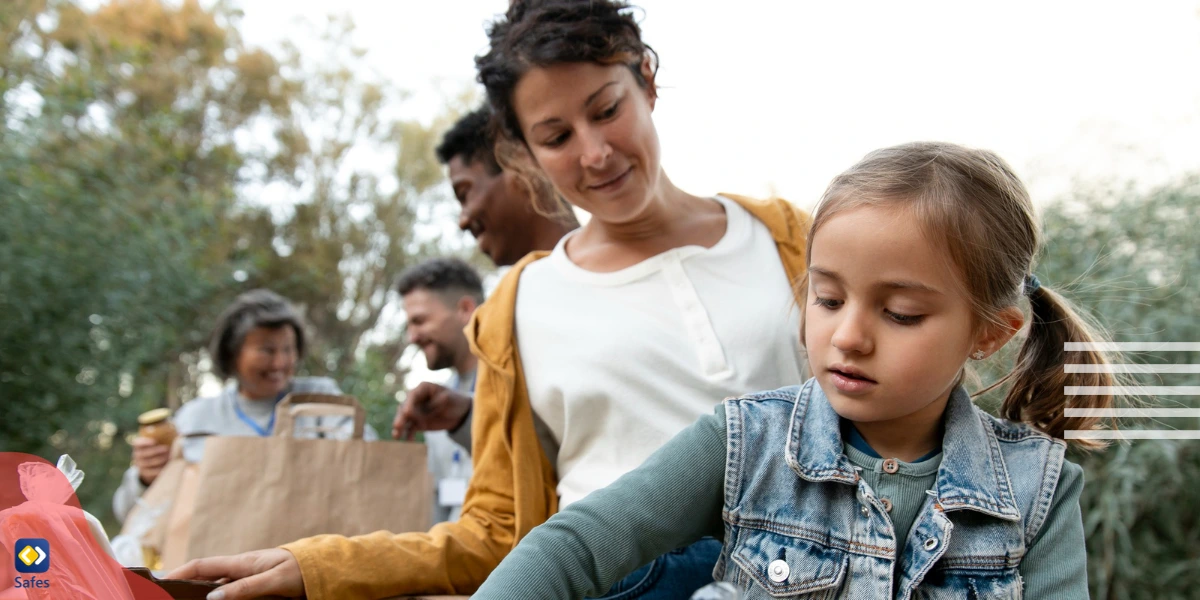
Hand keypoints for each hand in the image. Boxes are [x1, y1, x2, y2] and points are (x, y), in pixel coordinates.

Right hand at [131, 436, 170, 484]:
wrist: (154, 464)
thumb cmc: (160, 448)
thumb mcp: (161, 442)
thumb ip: (168, 437)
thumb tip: (181, 434)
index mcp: (139, 445)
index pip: (137, 443)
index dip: (144, 442)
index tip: (154, 441)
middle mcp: (137, 455)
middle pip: (143, 453)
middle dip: (155, 451)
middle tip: (166, 448)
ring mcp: (140, 464)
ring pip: (147, 463)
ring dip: (159, 460)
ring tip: (169, 457)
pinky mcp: (144, 473)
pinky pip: (151, 472)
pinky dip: (159, 469)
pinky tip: (167, 466)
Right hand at [168, 548, 303, 599]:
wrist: (323, 569)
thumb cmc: (300, 569)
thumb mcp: (273, 579)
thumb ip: (244, 588)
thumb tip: (212, 596)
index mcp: (241, 562)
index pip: (202, 565)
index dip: (179, 572)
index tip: (159, 583)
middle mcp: (240, 570)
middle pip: (205, 580)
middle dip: (186, 589)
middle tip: (169, 598)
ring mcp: (247, 580)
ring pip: (218, 591)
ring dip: (203, 597)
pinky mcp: (255, 590)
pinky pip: (232, 596)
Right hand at [392, 381, 471, 439]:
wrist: (461, 413)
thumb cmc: (455, 401)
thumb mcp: (448, 398)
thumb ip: (434, 402)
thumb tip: (423, 407)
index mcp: (423, 388)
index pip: (412, 395)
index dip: (409, 404)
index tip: (407, 413)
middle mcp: (416, 399)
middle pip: (405, 407)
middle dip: (401, 417)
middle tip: (397, 426)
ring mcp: (416, 411)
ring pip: (404, 419)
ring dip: (400, 427)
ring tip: (396, 436)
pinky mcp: (417, 422)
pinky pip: (410, 428)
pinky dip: (408, 434)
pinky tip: (409, 440)